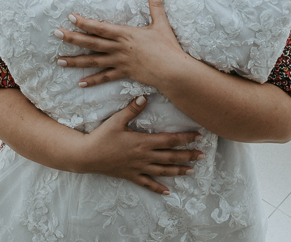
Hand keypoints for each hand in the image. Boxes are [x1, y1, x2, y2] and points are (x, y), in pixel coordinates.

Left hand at [54, 0, 189, 87]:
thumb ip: (155, 6)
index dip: (84, 22)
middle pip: (91, 42)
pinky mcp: (124, 73)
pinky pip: (105, 77)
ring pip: (93, 61)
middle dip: (72, 38)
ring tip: (59, 61)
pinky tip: (80, 83)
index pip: (100, 27)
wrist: (173, 71)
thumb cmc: (168, 47)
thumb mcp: (161, 24)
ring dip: (75, 61)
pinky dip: (92, 80)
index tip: (70, 17)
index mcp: (125, 34)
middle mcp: (119, 48)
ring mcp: (120, 62)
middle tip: (56, 34)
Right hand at [78, 96, 203, 194]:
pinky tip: (168, 192)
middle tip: (203, 155)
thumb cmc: (101, 136)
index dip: (185, 138)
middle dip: (188, 155)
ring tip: (192, 171)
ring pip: (163, 171)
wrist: (87, 156)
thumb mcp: (116, 120)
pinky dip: (158, 188)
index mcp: (143, 142)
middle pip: (171, 156)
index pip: (169, 140)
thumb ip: (131, 109)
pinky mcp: (131, 176)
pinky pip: (147, 183)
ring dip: (179, 170)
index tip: (198, 136)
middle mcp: (144, 156)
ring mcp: (138, 168)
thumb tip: (144, 98)